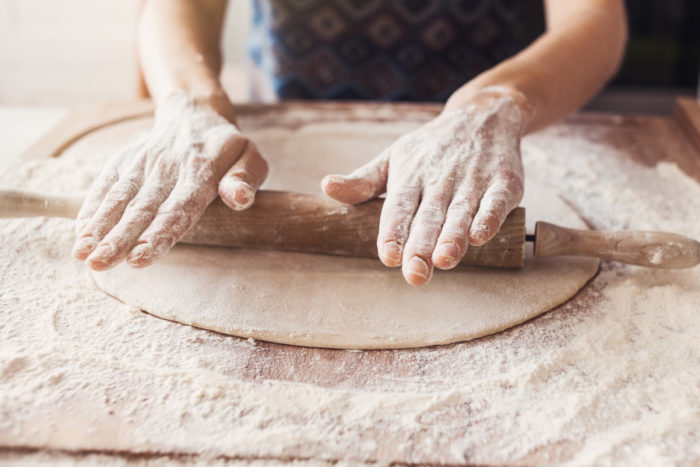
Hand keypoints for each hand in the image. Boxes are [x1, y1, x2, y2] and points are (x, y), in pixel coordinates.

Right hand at [72, 92, 267, 269]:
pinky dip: (92, 208)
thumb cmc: (226, 149)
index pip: (178, 208)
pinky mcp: (124, 162)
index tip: (139, 257)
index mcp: (200, 172)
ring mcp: (142, 164)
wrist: (193, 114)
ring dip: (99, 226)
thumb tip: (239, 198)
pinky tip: (80, 233)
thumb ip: (246, 178)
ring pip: (119, 197)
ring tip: (83, 254)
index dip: (158, 234)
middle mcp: (167, 168)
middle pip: (142, 208)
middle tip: (100, 263)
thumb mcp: (250, 157)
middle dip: (119, 238)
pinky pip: (106, 185)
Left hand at [322, 89, 526, 285]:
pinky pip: (496, 202)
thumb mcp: (393, 158)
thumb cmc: (431, 148)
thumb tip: (327, 188)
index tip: (388, 256)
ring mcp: (473, 182)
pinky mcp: (504, 182)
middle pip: (428, 218)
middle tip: (415, 273)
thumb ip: (364, 182)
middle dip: (421, 246)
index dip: (393, 232)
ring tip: (444, 260)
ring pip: (460, 213)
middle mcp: (439, 182)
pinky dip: (490, 218)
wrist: (483, 115)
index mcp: (409, 179)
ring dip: (453, 236)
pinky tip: (480, 236)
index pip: (398, 209)